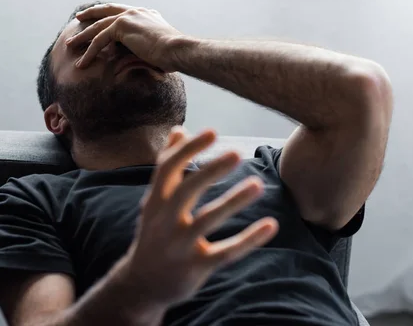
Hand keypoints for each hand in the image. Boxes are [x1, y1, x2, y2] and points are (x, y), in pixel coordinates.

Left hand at [65, 3, 183, 71]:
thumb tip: (146, 60)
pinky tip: (82, 62)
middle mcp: (136, 11)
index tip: (100, 17)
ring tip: (70, 45)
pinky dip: (89, 52)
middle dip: (91, 14)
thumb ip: (148, 48)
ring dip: (83, 37)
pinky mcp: (122, 26)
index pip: (123, 11)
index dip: (109, 14)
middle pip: (107, 11)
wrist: (177, 50)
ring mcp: (129, 16)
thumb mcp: (160, 49)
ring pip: (99, 26)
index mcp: (146, 14)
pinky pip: (100, 39)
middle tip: (79, 18)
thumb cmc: (174, 55)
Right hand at [118, 127, 278, 307]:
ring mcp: (179, 245)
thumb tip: (179, 129)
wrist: (142, 283)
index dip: (188, 149)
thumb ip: (168, 167)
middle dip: (210, 171)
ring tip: (258, 184)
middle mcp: (164, 221)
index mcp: (154, 201)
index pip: (167, 169)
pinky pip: (225, 252)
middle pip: (186, 191)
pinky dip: (248, 240)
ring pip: (207, 220)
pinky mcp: (196, 267)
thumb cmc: (155, 233)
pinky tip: (271, 225)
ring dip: (233, 201)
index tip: (213, 132)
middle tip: (237, 153)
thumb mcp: (155, 201)